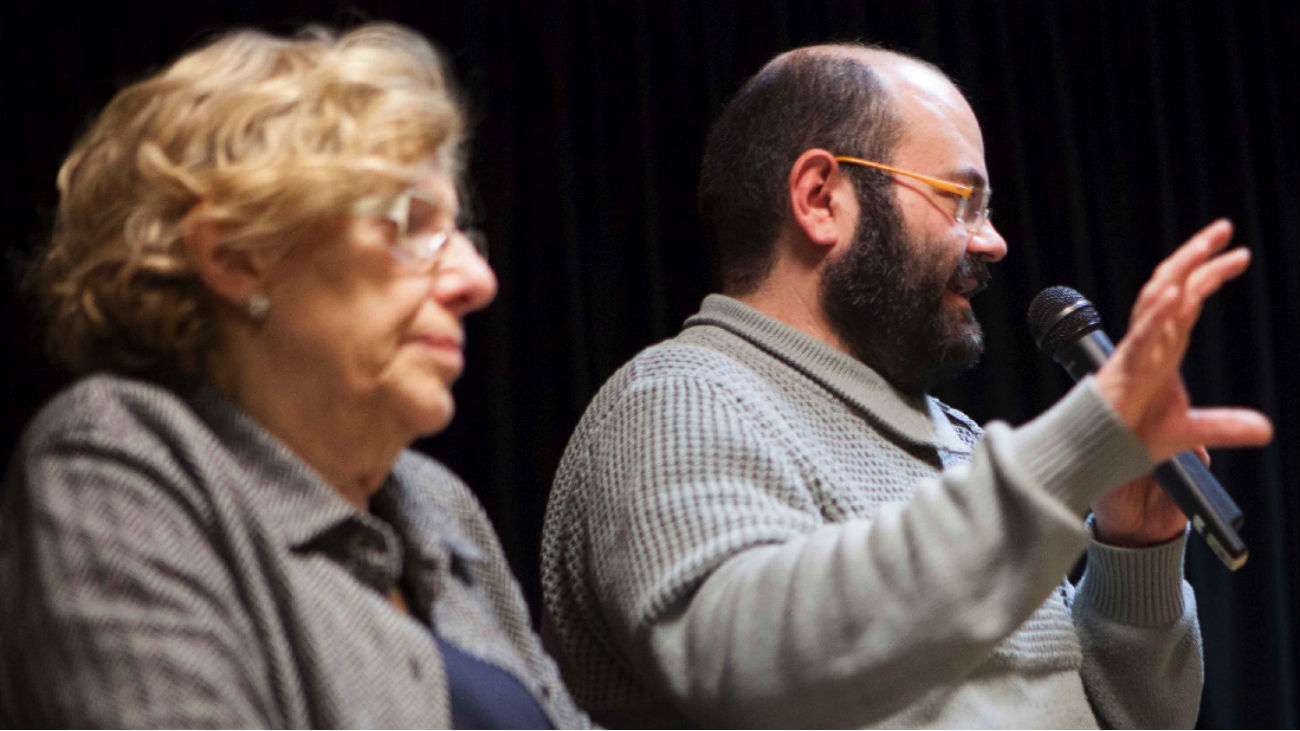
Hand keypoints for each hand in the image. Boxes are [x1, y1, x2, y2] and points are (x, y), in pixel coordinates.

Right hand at [1092, 219, 1271, 542]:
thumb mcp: (1189, 431)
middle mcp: (1150, 341)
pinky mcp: (1125, 369)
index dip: (1210, 273)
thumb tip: (1266, 430)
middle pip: (1171, 285)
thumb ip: (1225, 426)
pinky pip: (1143, 335)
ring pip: (1155, 299)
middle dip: (1196, 253)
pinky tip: (1176, 294)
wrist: (1099, 454)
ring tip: (1204, 245)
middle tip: (1224, 227)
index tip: (1240, 254)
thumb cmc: (1132, 435)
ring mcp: (1136, 351)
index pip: (1188, 299)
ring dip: (1180, 269)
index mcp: (1164, 347)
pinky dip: (1158, 313)